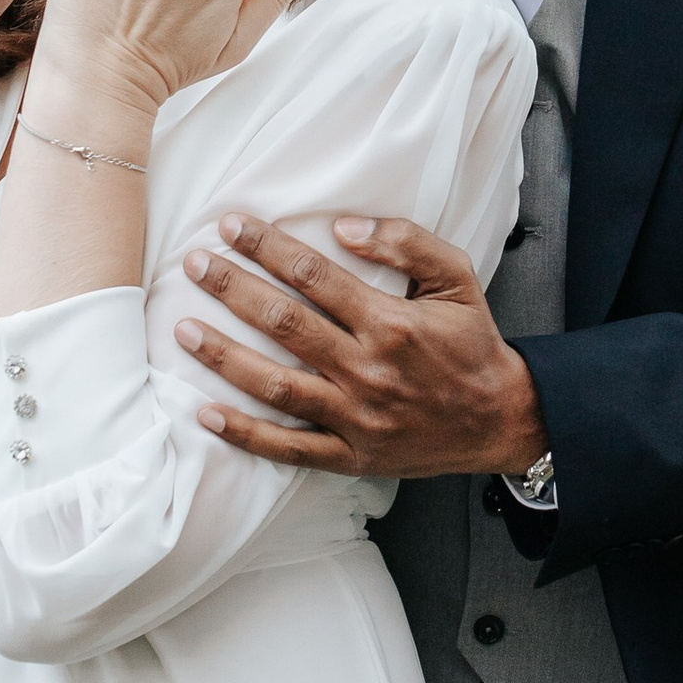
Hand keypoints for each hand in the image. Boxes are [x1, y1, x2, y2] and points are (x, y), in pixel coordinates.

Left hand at [169, 215, 548, 478]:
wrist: (500, 419)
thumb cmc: (473, 345)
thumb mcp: (457, 278)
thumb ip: (406, 244)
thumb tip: (345, 227)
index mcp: (390, 322)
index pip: (314, 275)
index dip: (267, 247)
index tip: (231, 226)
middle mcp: (367, 370)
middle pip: (284, 324)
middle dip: (232, 290)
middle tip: (194, 265)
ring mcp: (355, 418)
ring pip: (275, 385)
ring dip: (223, 357)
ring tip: (182, 330)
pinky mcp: (350, 456)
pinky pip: (288, 449)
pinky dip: (245, 434)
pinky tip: (206, 413)